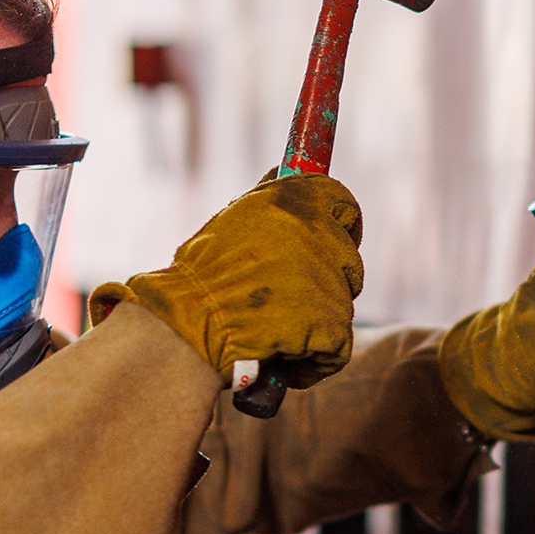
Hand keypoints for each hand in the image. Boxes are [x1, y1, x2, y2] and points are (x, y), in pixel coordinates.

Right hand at [89, 174, 363, 387]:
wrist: (186, 327)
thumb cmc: (199, 279)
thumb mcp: (232, 219)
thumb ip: (269, 198)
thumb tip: (282, 175)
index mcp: (294, 201)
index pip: (343, 204)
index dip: (340, 225)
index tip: (328, 241)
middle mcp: (318, 233)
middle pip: (348, 258)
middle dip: (326, 278)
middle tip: (288, 298)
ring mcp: (330, 281)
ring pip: (341, 304)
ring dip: (315, 318)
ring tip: (273, 329)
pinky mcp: (332, 325)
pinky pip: (337, 346)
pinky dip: (315, 359)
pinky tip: (283, 358)